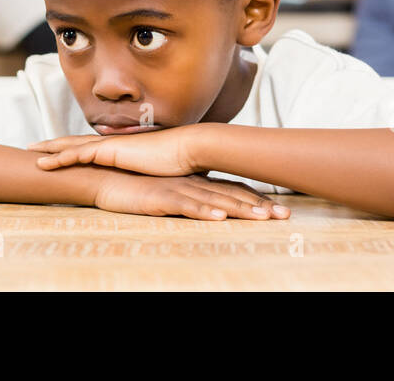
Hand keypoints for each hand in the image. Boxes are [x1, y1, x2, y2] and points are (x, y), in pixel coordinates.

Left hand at [27, 125, 200, 176]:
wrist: (187, 149)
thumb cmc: (179, 161)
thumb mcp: (158, 171)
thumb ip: (148, 173)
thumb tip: (150, 181)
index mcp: (121, 148)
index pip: (90, 147)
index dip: (71, 148)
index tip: (56, 151)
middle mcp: (112, 144)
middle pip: (75, 142)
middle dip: (53, 144)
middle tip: (33, 147)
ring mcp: (110, 146)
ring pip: (71, 146)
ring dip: (49, 149)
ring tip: (31, 152)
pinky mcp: (110, 151)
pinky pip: (78, 154)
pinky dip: (60, 158)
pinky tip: (45, 163)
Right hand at [91, 171, 290, 219]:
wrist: (108, 176)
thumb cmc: (139, 186)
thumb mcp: (172, 192)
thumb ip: (193, 195)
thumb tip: (214, 205)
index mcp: (198, 182)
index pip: (234, 191)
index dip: (258, 200)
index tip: (281, 211)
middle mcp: (193, 183)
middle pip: (232, 195)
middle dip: (260, 206)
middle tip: (285, 216)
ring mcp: (179, 189)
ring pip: (215, 201)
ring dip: (240, 209)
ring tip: (263, 217)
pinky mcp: (161, 197)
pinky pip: (186, 205)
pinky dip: (205, 211)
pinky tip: (220, 217)